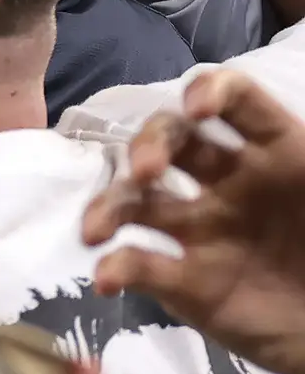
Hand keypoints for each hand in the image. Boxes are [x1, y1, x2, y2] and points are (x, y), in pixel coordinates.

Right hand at [88, 68, 304, 373]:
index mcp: (276, 151)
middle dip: (149, 144)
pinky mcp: (182, 281)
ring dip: (108, 205)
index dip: (210, 92)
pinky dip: (115, 267)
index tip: (198, 110)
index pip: (235, 101)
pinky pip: (138, 265)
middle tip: (146, 171)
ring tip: (96, 230)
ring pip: (136, 199)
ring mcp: (199, 229)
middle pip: (171, 139)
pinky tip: (108, 278)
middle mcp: (229, 180)